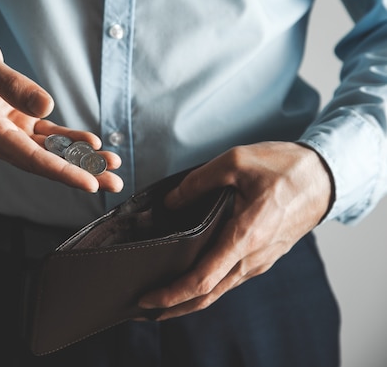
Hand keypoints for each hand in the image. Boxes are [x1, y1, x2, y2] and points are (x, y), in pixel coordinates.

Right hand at [0, 25, 122, 192]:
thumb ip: (10, 85)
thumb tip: (46, 108)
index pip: (30, 159)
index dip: (62, 171)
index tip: (89, 182)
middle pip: (44, 163)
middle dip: (81, 172)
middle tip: (114, 181)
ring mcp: (8, 131)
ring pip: (49, 152)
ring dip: (81, 158)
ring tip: (113, 165)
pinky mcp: (16, 121)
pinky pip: (46, 135)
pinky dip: (69, 139)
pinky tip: (92, 142)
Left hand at [138, 141, 331, 318]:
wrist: (325, 177)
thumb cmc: (284, 168)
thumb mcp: (236, 161)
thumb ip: (198, 182)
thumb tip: (170, 201)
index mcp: (245, 236)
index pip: (203, 279)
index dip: (172, 294)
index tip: (148, 298)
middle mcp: (253, 257)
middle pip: (208, 295)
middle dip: (173, 306)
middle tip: (143, 307)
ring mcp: (260, 260)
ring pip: (220, 289)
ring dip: (189, 298)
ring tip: (161, 299)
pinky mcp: (263, 256)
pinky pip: (231, 278)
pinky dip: (207, 286)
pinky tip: (192, 280)